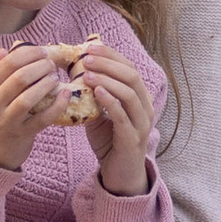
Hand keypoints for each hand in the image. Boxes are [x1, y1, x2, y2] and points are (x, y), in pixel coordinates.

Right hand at [0, 43, 67, 171]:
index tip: (41, 52)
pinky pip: (43, 119)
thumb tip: (4, 49)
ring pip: (29, 98)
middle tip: (51, 64)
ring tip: (55, 77)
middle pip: (20, 78)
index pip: (7, 63)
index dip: (28, 53)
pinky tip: (65, 94)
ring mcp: (8, 121)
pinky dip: (57, 105)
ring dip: (47, 83)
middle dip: (40, 67)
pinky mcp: (23, 134)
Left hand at [75, 43, 155, 194]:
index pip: (129, 67)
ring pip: (129, 93)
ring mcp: (142, 124)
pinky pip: (123, 116)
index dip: (111, 55)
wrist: (120, 175)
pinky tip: (96, 92)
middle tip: (85, 57)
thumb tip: (74, 71)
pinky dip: (110, 101)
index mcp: (140, 98)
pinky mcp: (132, 139)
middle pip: (131, 76)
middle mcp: (146, 107)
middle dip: (108, 63)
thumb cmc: (110, 142)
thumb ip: (93, 94)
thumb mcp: (99, 114)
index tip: (90, 46)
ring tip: (86, 73)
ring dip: (107, 80)